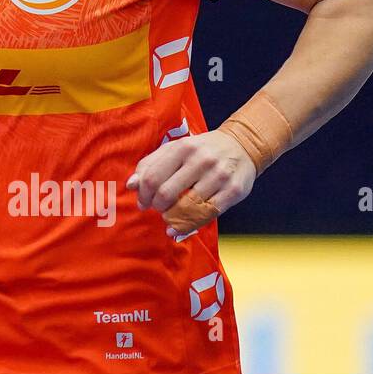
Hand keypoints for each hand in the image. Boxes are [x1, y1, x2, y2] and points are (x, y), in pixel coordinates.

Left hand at [126, 128, 256, 240]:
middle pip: (167, 193)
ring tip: (168, 217)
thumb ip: (150, 165)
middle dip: (157, 206)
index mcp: (182, 147)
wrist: (242, 145)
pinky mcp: (234, 191)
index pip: (152, 177)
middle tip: (157, 209)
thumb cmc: (200, 150)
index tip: (143, 202)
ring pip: (187, 206)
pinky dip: (190, 224)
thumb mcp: (174, 149)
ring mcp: (219, 176)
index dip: (143, 195)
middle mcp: (201, 160)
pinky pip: (207, 214)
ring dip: (172, 217)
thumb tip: (130, 185)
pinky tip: (179, 228)